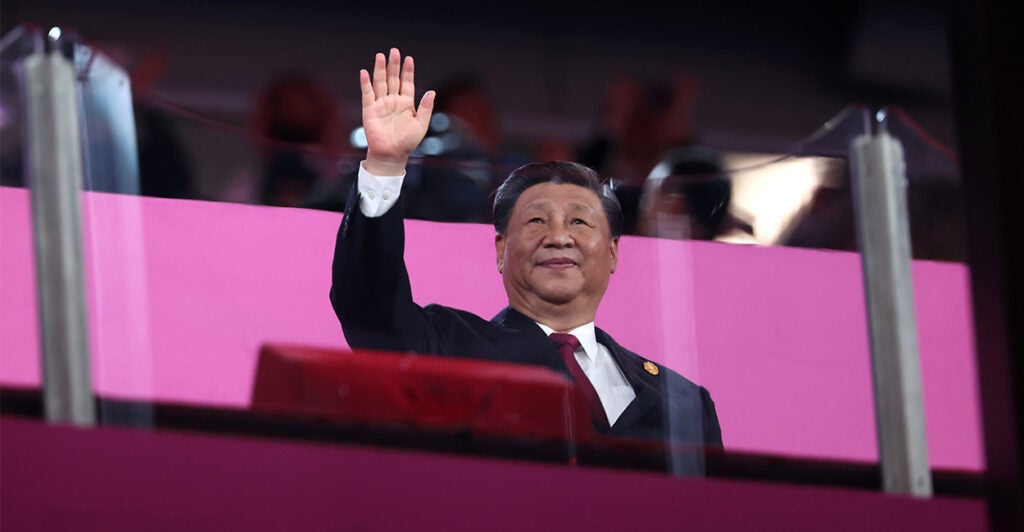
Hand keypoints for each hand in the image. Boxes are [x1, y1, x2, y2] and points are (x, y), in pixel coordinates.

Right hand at [360, 48, 434, 174]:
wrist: (392, 155)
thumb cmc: (407, 142)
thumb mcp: (421, 124)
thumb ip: (425, 108)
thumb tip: (432, 92)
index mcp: (406, 104)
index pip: (407, 83)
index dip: (408, 71)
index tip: (409, 59)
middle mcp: (393, 101)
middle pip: (393, 79)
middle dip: (394, 65)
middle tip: (394, 51)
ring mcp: (381, 104)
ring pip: (380, 83)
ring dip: (380, 70)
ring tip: (381, 56)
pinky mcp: (370, 110)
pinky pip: (367, 94)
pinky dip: (366, 83)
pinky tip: (365, 72)